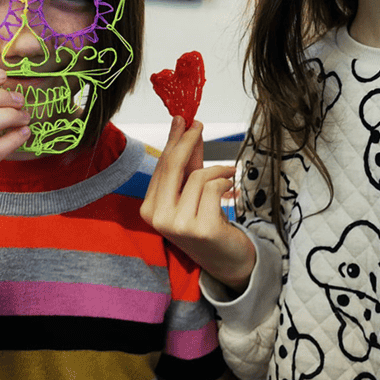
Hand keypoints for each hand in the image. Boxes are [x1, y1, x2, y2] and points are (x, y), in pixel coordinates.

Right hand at [141, 117, 255, 292]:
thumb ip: (186, 161)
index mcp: (149, 208)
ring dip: (218, 170)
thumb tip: (183, 127)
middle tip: (199, 125)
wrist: (226, 259)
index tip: (184, 120)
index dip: (175, 140)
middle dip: (188, 140)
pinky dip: (226, 182)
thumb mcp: (191, 190)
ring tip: (228, 173)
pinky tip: (230, 189)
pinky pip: (214, 188)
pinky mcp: (202, 228)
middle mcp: (159, 218)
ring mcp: (179, 225)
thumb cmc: (206, 223)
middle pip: (173, 166)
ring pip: (198, 176)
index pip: (162, 166)